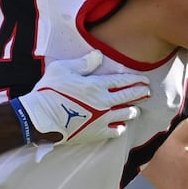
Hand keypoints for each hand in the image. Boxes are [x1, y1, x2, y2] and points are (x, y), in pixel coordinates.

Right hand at [14, 52, 151, 143]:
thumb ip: (84, 63)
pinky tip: (119, 125)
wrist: (40, 118)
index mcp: (97, 85)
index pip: (123, 81)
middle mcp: (104, 102)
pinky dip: (120, 127)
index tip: (145, 80)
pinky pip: (116, 131)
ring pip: (126, 115)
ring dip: (132, 110)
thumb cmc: (49, 91)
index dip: (136, 80)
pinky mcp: (96, 133)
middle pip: (129, 97)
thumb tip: (99, 55)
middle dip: (140, 93)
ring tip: (134, 109)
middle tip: (147, 91)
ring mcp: (102, 119)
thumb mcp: (63, 69)